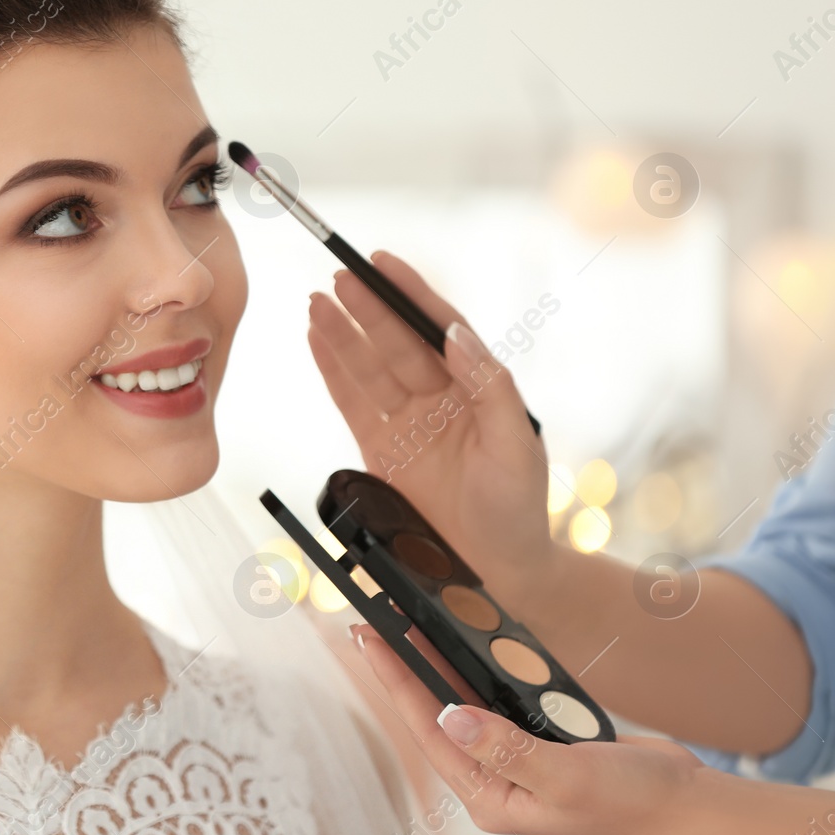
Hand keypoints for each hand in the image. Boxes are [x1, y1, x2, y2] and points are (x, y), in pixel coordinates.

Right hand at [307, 252, 555, 609]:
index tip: (383, 262)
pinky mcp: (379, 451)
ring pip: (369, 367)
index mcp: (475, 388)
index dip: (410, 294)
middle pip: (396, 343)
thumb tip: (456, 335)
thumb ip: (488, 385)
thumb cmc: (518, 510)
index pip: (438, 329)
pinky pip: (351, 402)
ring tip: (316, 301)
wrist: (497, 572)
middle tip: (339, 276)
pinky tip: (316, 340)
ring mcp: (407, 424)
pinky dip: (332, 371)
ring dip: (342, 333)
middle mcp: (439, 399)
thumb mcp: (516, 443)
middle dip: (367, 307)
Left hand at [351, 622, 703, 834]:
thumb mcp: (565, 776)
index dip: (395, 680)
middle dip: (405, 667)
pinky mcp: (533, 738)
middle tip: (371, 621)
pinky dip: (475, 668)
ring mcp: (511, 758)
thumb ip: (506, 748)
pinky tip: (456, 642)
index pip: (428, 729)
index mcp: (489, 797)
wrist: (683, 801)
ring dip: (435, 662)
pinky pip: (493, 697)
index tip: (368, 640)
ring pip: (461, 700)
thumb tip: (449, 716)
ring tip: (404, 623)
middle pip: (435, 712)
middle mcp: (491, 778)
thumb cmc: (630, 799)